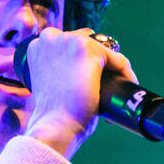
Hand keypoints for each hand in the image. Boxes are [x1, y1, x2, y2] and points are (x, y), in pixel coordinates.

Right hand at [21, 28, 137, 159]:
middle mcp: (50, 38)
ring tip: (118, 88)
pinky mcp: (88, 49)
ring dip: (114, 68)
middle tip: (107, 85)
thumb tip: (80, 69)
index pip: (70, 45)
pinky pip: (118, 59)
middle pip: (88, 43)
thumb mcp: (49, 84)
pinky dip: (125, 73)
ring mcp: (68, 41)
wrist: (54, 125)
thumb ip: (58, 69)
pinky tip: (125, 86)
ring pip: (105, 51)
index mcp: (38, 46)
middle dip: (99, 62)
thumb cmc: (52, 113)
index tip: (92, 79)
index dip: (84, 63)